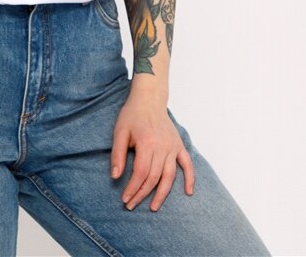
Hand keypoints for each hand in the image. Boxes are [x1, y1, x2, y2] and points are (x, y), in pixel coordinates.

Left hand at [111, 91, 194, 211]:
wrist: (149, 99)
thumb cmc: (132, 114)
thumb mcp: (119, 131)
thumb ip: (117, 154)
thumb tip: (115, 177)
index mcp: (147, 143)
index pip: (140, 173)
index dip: (132, 188)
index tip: (125, 199)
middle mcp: (162, 147)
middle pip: (153, 178)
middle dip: (142, 194)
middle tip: (132, 205)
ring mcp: (172, 146)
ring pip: (169, 176)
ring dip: (162, 194)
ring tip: (153, 207)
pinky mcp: (179, 145)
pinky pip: (187, 164)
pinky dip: (190, 178)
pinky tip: (188, 192)